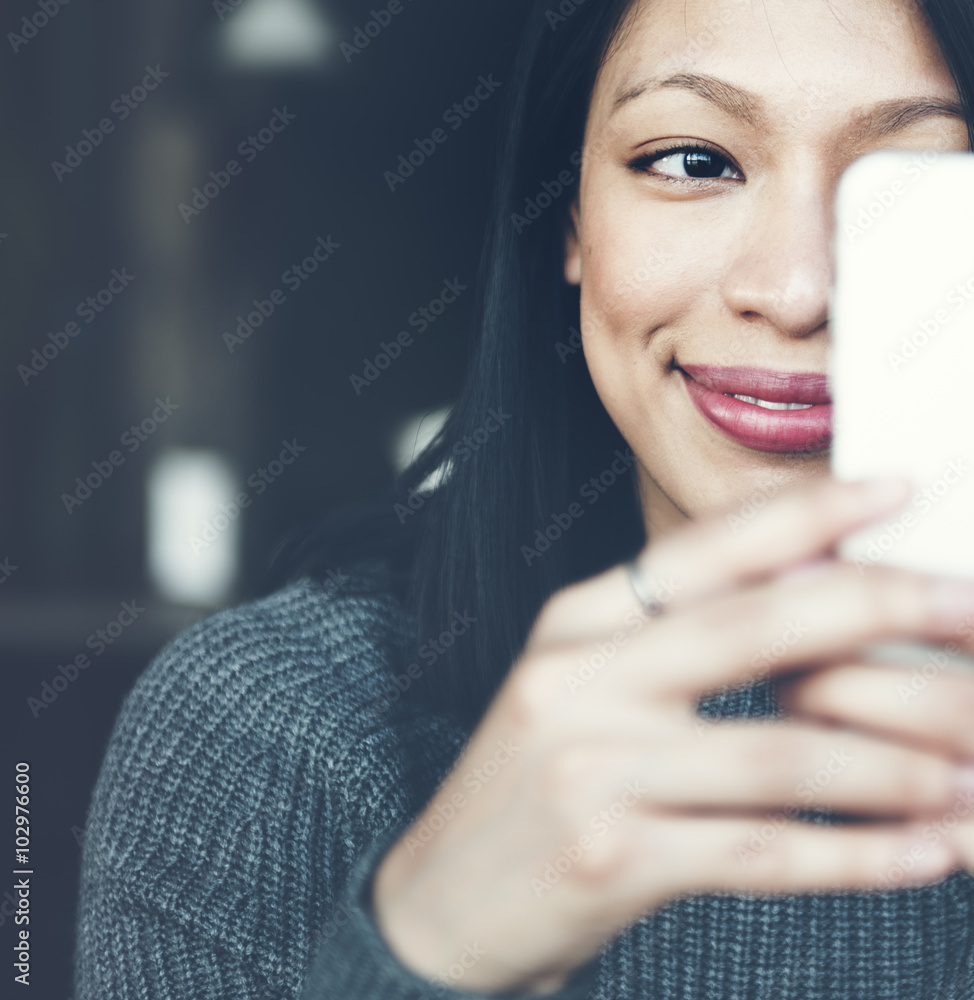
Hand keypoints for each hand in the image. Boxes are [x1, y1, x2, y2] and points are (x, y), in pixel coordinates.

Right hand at [371, 475, 973, 994]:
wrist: (445, 899)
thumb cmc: (534, 781)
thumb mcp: (580, 685)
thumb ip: (670, 639)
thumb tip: (808, 592)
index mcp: (577, 622)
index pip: (704, 550)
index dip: (809, 515)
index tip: (895, 492)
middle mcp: (580, 680)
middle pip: (758, 629)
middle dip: (884, 613)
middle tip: (971, 612)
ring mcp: (594, 770)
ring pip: (782, 756)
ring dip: (896, 767)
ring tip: (970, 771)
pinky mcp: (614, 861)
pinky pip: (764, 854)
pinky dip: (859, 857)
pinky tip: (925, 853)